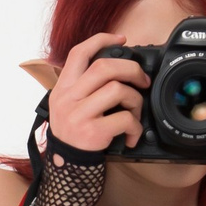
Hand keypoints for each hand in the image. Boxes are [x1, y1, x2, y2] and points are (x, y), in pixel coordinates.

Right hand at [44, 28, 148, 156]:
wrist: (68, 167)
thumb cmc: (75, 133)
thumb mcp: (68, 105)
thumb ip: (85, 86)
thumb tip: (118, 68)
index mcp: (64, 87)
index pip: (79, 53)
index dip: (101, 39)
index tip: (121, 39)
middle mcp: (68, 98)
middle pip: (104, 67)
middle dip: (131, 69)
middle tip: (142, 80)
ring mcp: (79, 114)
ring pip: (117, 90)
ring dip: (135, 100)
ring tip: (135, 112)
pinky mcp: (92, 132)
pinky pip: (124, 118)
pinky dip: (136, 126)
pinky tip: (133, 134)